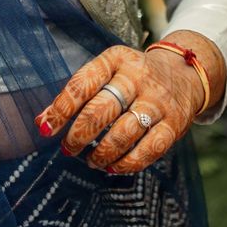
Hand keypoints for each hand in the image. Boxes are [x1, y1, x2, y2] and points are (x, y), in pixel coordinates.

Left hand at [33, 31, 226, 174]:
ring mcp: (158, 101)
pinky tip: (112, 167)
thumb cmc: (132, 77)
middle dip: (78, 135)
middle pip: (101, 110)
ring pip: (123, 133)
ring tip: (90, 160)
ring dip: (100, 153)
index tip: (46, 129)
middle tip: (68, 149)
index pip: (82, 85)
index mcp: (116, 59)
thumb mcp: (107, 72)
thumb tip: (42, 123)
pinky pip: (149, 150)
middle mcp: (138, 77)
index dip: (60, 109)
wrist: (184, 73)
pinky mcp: (175, 123)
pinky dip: (127, 164)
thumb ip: (77, 94)